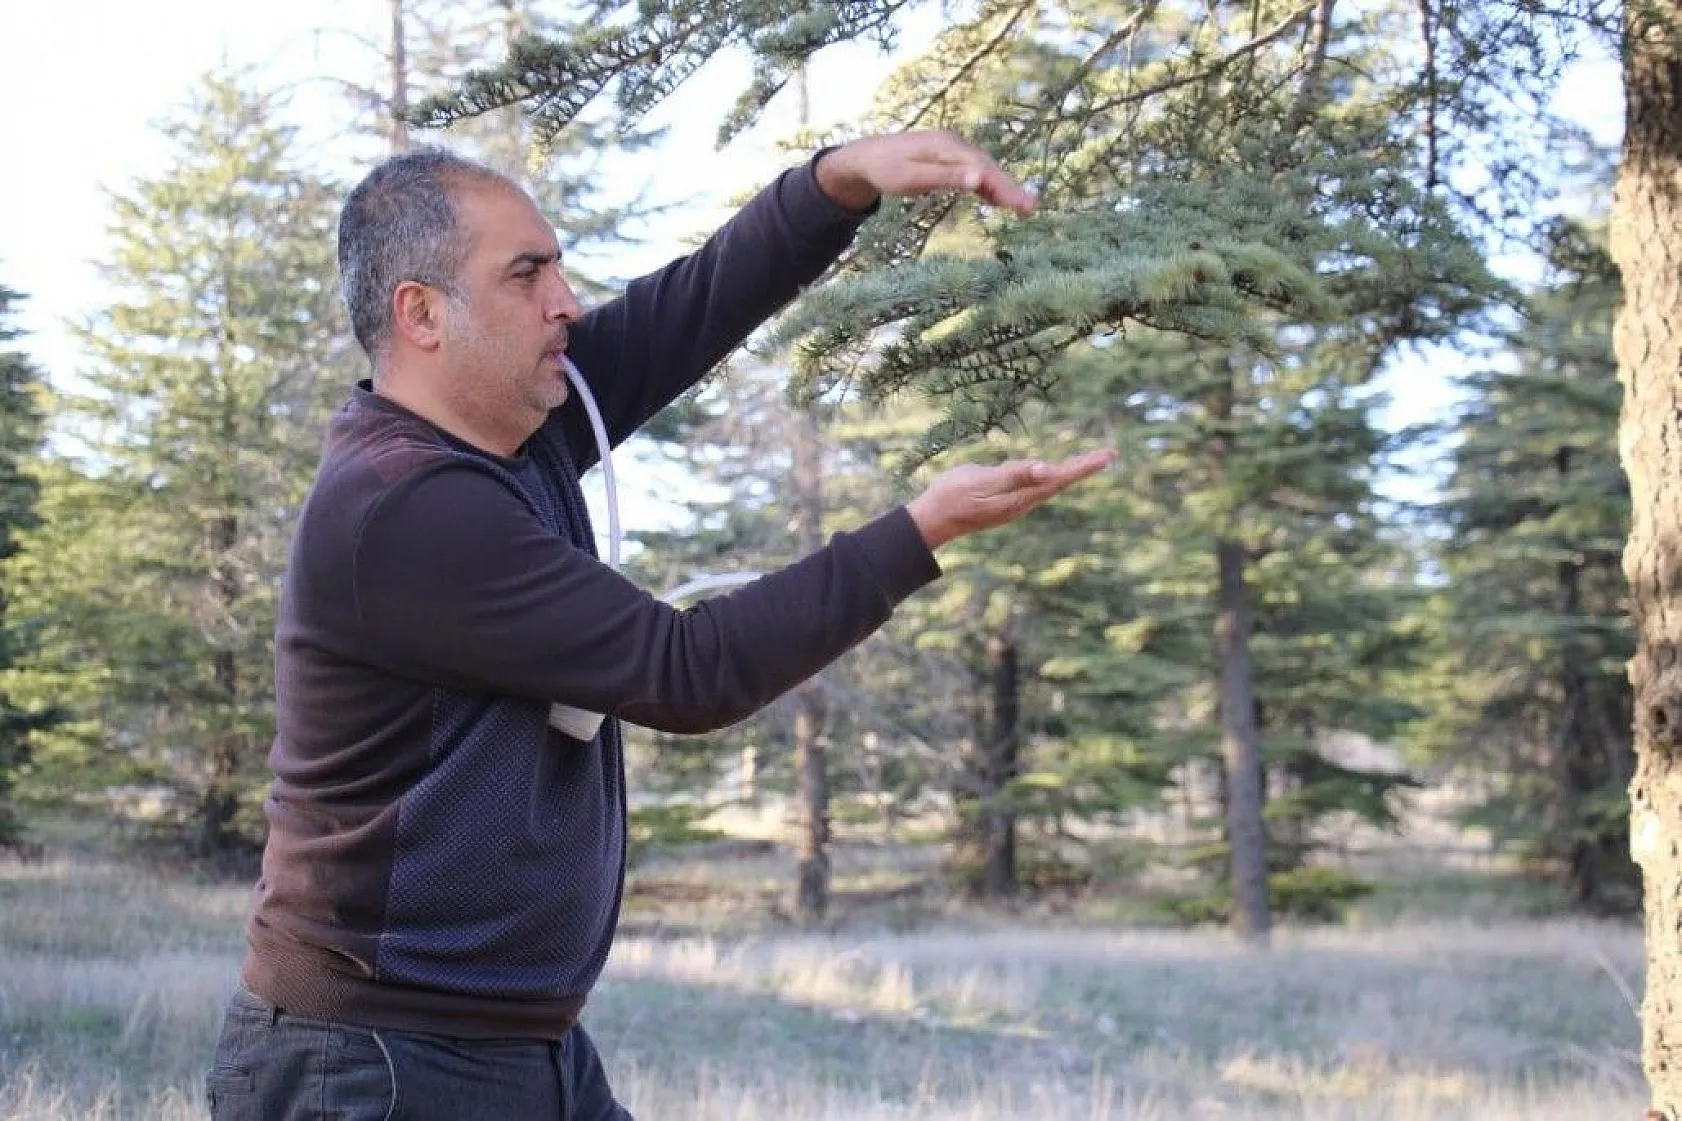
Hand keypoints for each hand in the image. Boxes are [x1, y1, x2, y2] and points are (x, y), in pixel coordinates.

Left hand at [815, 130, 1037, 214]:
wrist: (865, 158)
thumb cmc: (885, 171)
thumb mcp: (912, 177)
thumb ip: (946, 178)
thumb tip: (979, 179)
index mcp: (948, 147)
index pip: (983, 168)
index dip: (1004, 186)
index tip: (1023, 203)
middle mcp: (954, 144)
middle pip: (988, 167)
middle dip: (1010, 187)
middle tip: (1032, 208)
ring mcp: (952, 150)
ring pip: (983, 169)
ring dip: (1003, 187)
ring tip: (1024, 206)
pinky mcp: (947, 158)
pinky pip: (973, 171)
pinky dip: (987, 185)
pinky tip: (997, 199)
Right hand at [906, 448, 1115, 550]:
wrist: (933, 519)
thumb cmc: (953, 497)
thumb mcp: (983, 482)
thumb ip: (1015, 475)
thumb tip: (1048, 470)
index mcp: (1021, 496)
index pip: (1060, 477)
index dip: (1084, 466)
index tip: (1107, 455)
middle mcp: (1023, 501)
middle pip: (1060, 482)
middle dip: (1084, 468)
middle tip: (1109, 454)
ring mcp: (1013, 502)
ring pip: (1050, 484)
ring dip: (1071, 472)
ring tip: (1090, 462)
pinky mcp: (1004, 500)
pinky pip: (1036, 486)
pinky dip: (1052, 476)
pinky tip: (1055, 473)